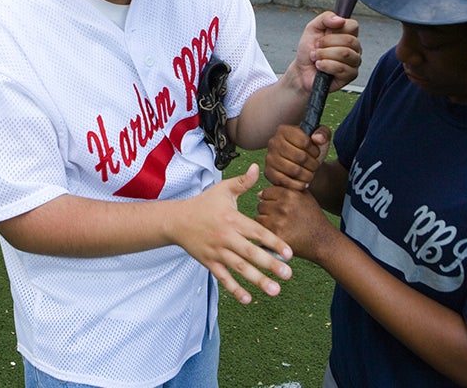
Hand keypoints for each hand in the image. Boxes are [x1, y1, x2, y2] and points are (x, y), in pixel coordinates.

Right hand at [174, 164, 292, 304]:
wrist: (176, 220)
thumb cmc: (204, 204)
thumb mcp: (222, 189)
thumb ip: (242, 182)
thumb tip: (257, 167)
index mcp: (233, 219)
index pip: (257, 232)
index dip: (274, 242)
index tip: (290, 253)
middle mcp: (226, 237)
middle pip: (251, 253)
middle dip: (270, 265)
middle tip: (288, 275)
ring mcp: (217, 252)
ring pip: (239, 268)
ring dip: (257, 281)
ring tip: (275, 291)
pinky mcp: (209, 262)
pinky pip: (223, 278)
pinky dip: (235, 289)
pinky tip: (249, 299)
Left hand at [256, 181, 338, 264]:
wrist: (323, 240)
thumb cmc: (312, 217)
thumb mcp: (304, 196)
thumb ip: (284, 190)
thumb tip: (259, 194)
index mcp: (290, 194)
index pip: (266, 193)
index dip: (271, 201)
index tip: (280, 208)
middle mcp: (283, 206)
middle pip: (261, 205)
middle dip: (267, 211)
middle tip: (280, 219)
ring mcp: (279, 221)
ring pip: (259, 217)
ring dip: (265, 222)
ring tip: (279, 226)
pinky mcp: (276, 235)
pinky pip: (262, 230)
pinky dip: (267, 232)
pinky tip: (278, 233)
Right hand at [264, 124, 330, 190]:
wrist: (302, 167)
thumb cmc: (310, 150)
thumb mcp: (320, 139)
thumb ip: (323, 133)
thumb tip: (317, 138)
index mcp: (284, 130)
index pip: (305, 141)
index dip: (315, 150)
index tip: (316, 153)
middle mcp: (273, 142)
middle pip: (301, 157)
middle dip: (313, 164)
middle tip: (315, 166)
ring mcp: (269, 158)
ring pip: (295, 171)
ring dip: (308, 175)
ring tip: (310, 173)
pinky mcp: (269, 173)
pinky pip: (287, 182)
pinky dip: (299, 184)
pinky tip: (304, 182)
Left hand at [293, 11, 360, 92]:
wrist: (302, 70)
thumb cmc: (309, 50)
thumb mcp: (312, 28)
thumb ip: (325, 18)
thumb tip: (340, 20)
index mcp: (348, 34)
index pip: (353, 25)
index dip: (336, 29)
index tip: (324, 34)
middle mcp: (354, 48)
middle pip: (349, 40)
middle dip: (327, 43)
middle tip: (317, 47)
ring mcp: (354, 62)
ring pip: (345, 54)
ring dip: (324, 55)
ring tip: (316, 57)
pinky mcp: (350, 75)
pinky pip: (341, 68)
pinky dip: (326, 66)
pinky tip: (320, 66)